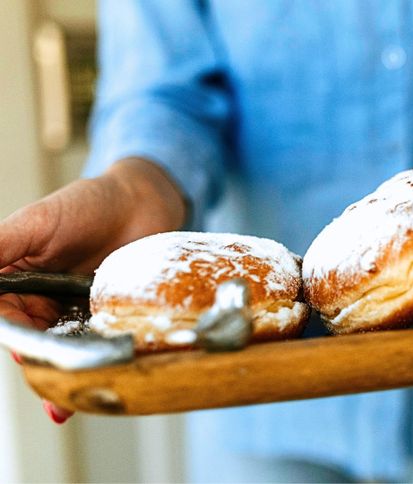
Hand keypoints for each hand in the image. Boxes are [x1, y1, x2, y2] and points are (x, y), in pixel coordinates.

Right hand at [1, 158, 185, 422]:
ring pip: (65, 353)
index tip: (21, 352)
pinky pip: (102, 345)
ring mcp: (79, 315)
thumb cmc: (85, 204)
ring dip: (64, 379)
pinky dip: (100, 367)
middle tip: (47, 386)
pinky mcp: (112, 318)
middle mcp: (44, 306)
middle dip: (37, 368)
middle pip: (32, 345)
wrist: (142, 200)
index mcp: (16, 284)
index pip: (4, 320)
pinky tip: (102, 385)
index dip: (11, 337)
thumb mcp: (34, 223)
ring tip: (64, 405)